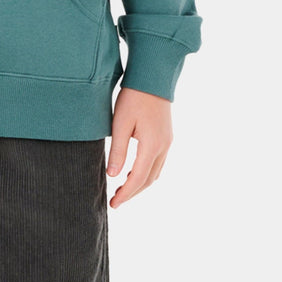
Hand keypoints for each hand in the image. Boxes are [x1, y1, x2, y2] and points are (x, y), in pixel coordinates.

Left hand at [106, 87, 172, 208]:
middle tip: (115, 200)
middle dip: (132, 192)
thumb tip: (113, 176)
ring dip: (140, 183)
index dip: (125, 194)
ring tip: (122, 188)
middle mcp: (164, 147)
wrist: (153, 77)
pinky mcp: (166, 136)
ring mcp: (168, 141)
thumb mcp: (120, 123)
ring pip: (155, 172)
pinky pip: (158, 162)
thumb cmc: (133, 97)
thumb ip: (118, 150)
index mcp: (152, 146)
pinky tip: (134, 170)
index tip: (113, 204)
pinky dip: (146, 172)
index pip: (138, 178)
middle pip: (149, 179)